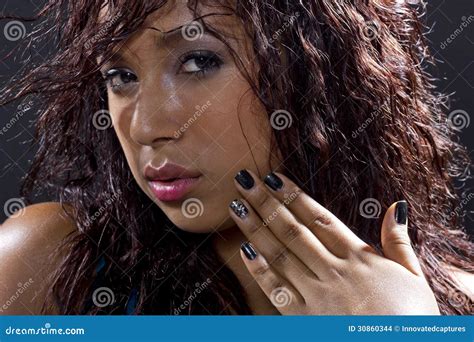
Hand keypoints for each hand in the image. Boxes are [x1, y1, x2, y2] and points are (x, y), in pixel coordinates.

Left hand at [229, 169, 439, 314]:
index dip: (294, 196)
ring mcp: (316, 294)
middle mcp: (333, 270)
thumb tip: (396, 207)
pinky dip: (260, 270)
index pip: (319, 218)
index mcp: (358, 258)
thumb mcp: (414, 278)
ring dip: (256, 228)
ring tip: (237, 206)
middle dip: (267, 202)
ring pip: (281, 253)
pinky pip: (278, 290)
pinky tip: (244, 251)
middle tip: (245, 180)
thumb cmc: (410, 321)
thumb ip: (399, 242)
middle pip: (293, 230)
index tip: (274, 177)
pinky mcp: (304, 319)